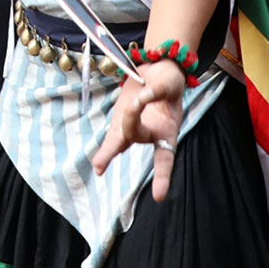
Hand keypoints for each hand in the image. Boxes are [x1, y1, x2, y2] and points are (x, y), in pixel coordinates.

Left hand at [92, 60, 185, 202]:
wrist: (157, 71)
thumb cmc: (168, 81)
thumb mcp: (169, 82)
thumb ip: (157, 91)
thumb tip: (141, 98)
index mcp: (167, 129)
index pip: (165, 157)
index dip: (162, 177)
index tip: (159, 196)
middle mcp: (149, 132)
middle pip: (134, 139)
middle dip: (122, 152)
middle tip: (108, 169)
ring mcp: (132, 126)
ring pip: (119, 140)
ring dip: (108, 151)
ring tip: (98, 166)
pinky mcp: (121, 119)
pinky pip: (114, 130)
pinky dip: (111, 136)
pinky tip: (108, 145)